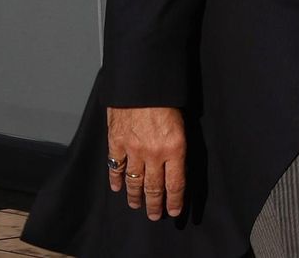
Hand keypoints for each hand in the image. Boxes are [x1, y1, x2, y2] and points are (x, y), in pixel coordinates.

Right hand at [107, 106, 185, 220]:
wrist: (142, 82)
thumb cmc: (166, 99)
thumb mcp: (183, 124)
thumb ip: (178, 146)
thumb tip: (177, 166)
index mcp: (175, 148)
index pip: (176, 184)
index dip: (175, 201)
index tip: (174, 212)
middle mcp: (154, 154)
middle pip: (154, 188)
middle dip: (155, 205)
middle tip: (154, 215)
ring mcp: (133, 150)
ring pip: (134, 181)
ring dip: (135, 196)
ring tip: (137, 205)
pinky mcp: (116, 142)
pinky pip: (115, 167)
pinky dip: (115, 179)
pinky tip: (117, 188)